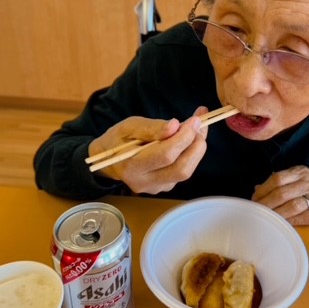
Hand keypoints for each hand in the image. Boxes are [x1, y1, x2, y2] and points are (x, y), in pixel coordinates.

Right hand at [88, 107, 208, 193]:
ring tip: (197, 129)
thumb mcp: (128, 126)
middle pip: (181, 169)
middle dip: (196, 145)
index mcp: (132, 166)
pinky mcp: (164, 187)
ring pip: (185, 172)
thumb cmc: (118, 140)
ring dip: (197, 149)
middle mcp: (145, 182)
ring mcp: (156, 188)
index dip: (184, 137)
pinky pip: (183, 171)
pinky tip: (189, 139)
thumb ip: (151, 127)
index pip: (166, 155)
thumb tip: (175, 125)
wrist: (109, 160)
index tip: (194, 120)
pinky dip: (191, 153)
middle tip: (199, 125)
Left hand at [251, 165, 308, 225]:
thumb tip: (257, 189)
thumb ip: (280, 182)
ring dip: (277, 214)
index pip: (277, 179)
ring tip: (268, 219)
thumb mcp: (300, 177)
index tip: (254, 199)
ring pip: (293, 206)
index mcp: (300, 172)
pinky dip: (293, 221)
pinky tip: (284, 224)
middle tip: (257, 211)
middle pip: (282, 193)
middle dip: (266, 204)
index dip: (263, 190)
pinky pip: (306, 217)